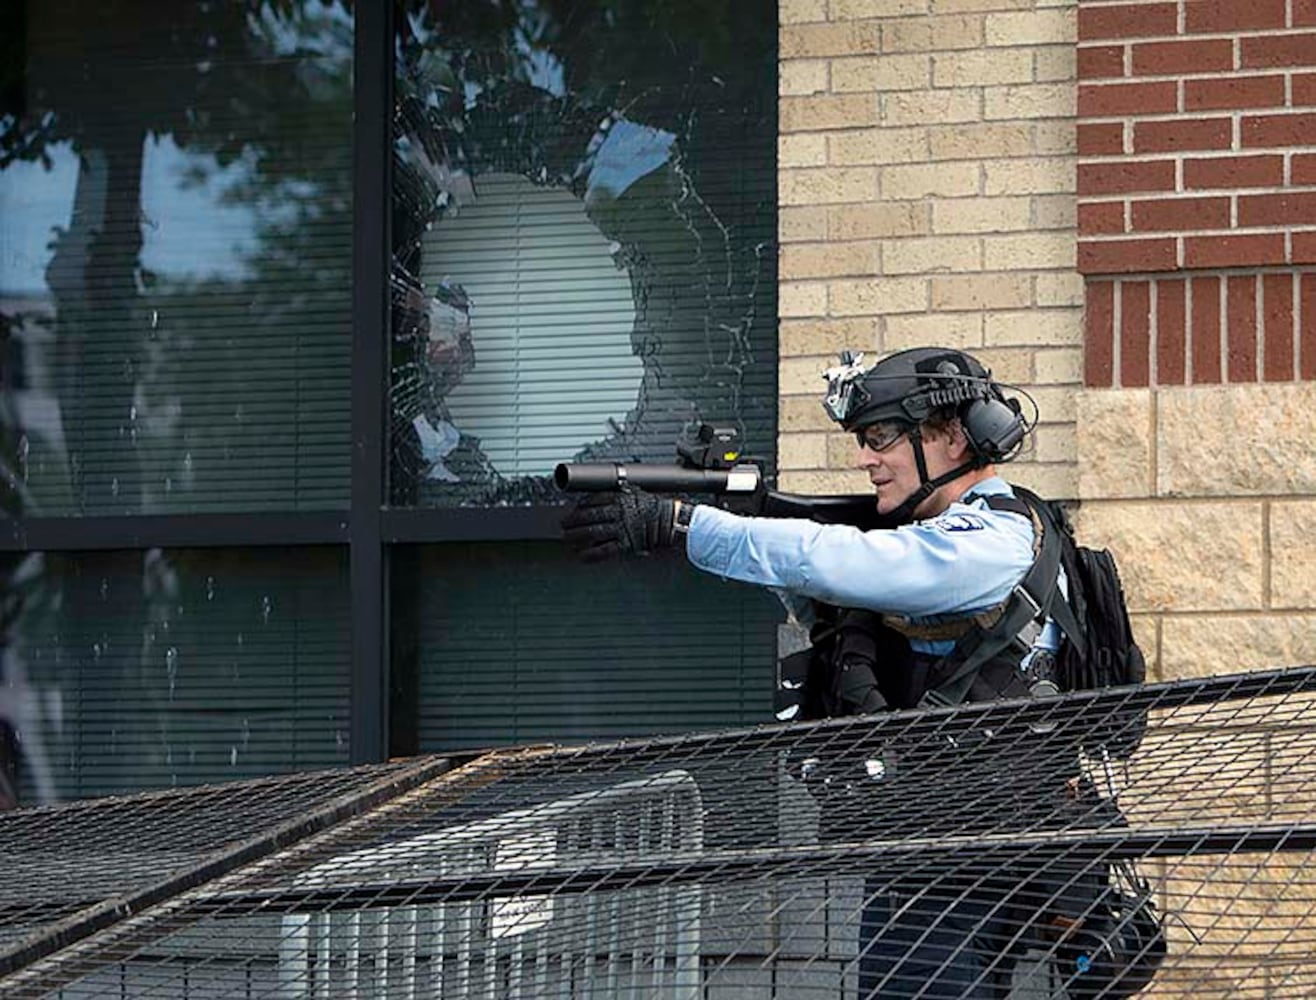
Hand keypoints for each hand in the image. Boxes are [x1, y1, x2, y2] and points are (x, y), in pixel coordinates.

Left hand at [560, 486, 677, 561]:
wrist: (670, 520)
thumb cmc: (655, 507)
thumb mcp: (636, 492)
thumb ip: (622, 492)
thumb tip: (611, 491)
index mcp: (619, 498)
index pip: (593, 500)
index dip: (580, 506)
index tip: (573, 509)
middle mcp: (617, 512)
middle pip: (588, 516)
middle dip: (573, 521)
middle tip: (563, 524)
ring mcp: (620, 528)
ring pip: (592, 532)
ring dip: (576, 536)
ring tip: (567, 538)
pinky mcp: (625, 544)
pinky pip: (603, 550)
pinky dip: (590, 554)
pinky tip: (581, 555)